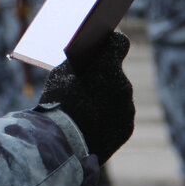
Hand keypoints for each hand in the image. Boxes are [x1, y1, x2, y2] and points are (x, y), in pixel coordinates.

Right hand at [38, 31, 134, 163]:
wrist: (64, 143)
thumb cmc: (57, 104)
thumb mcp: (60, 74)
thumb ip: (79, 63)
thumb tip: (88, 57)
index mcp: (108, 64)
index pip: (119, 43)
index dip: (111, 44)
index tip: (104, 46)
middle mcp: (124, 83)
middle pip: (116, 73)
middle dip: (104, 77)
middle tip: (85, 84)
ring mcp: (127, 107)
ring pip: (118, 96)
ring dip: (106, 100)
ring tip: (86, 109)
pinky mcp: (127, 127)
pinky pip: (119, 117)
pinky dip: (108, 119)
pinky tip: (92, 125)